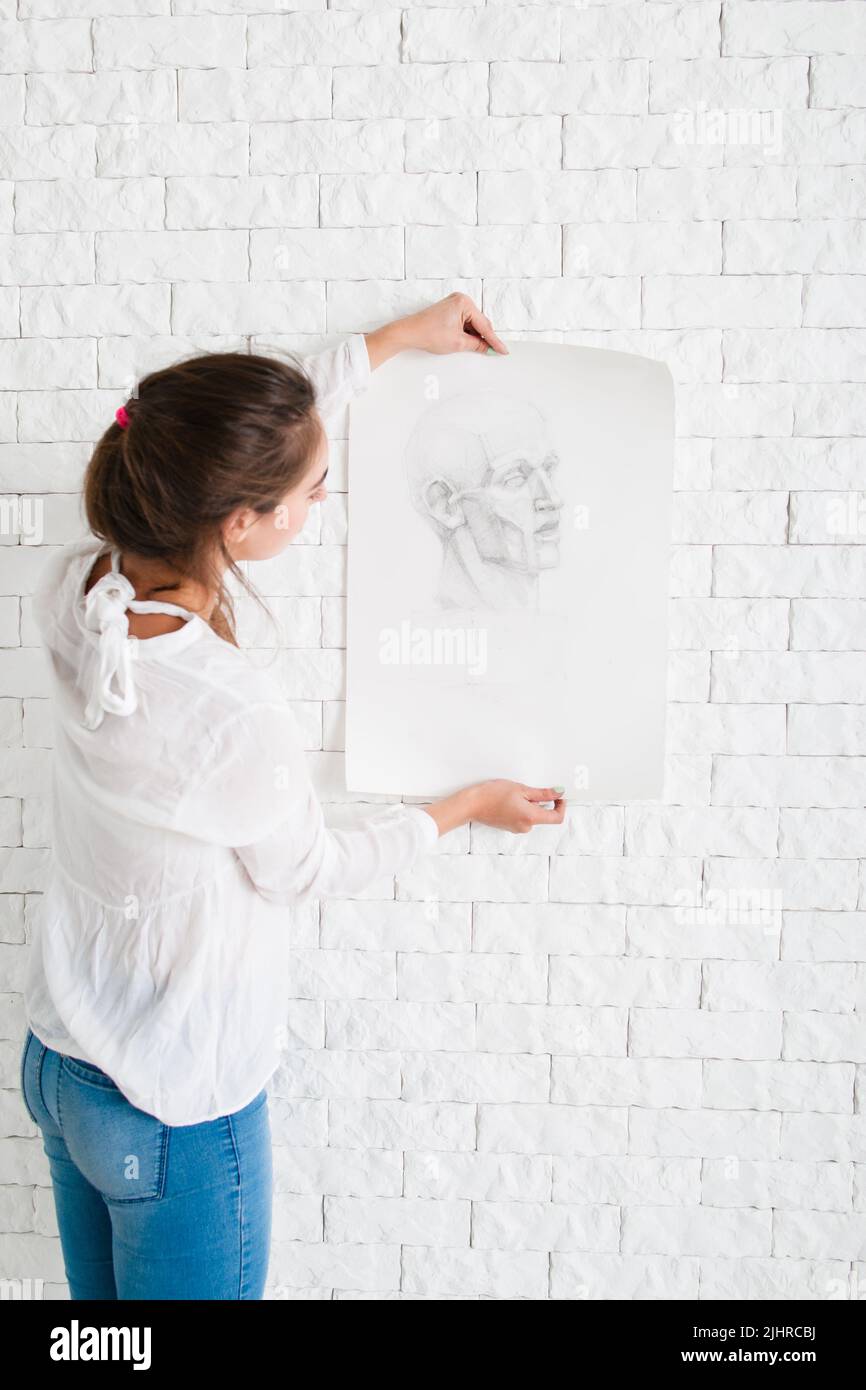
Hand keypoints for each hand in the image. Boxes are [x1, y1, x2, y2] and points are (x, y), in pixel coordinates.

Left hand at [365, 292, 508, 367]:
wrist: (409, 332)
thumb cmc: (429, 333)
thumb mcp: (458, 342)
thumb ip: (477, 344)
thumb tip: (488, 348)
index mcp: (464, 303)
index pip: (484, 325)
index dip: (494, 340)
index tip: (503, 350)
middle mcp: (461, 299)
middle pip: (480, 322)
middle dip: (485, 337)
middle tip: (494, 352)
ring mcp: (455, 303)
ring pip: (472, 323)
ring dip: (475, 336)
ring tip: (477, 348)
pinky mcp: (450, 310)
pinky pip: (464, 322)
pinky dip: (467, 332)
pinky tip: (469, 342)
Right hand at [471, 779, 566, 832]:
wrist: (471, 805)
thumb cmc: (492, 795)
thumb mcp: (520, 789)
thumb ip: (542, 793)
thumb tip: (558, 793)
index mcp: (531, 818)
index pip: (557, 818)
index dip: (561, 806)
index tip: (558, 796)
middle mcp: (526, 827)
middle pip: (544, 816)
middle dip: (541, 802)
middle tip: (528, 789)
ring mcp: (517, 828)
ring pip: (532, 816)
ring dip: (530, 804)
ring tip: (515, 794)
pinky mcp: (510, 827)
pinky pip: (523, 818)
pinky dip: (522, 809)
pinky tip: (509, 800)